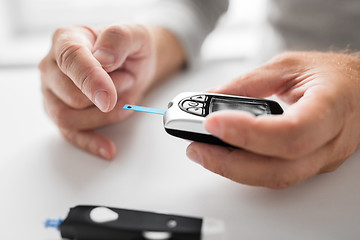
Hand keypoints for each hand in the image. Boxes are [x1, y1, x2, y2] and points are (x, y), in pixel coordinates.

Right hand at [39, 24, 156, 158]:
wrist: (132, 64)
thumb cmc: (128, 49)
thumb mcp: (134, 35)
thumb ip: (118, 38)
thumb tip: (103, 58)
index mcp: (67, 40)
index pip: (70, 60)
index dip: (91, 80)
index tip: (109, 96)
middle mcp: (53, 67)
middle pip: (72, 96)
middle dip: (109, 95)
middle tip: (126, 80)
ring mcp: (54, 93)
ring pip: (69, 118)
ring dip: (105, 115)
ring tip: (123, 99)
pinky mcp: (62, 113)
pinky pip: (70, 134)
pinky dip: (90, 142)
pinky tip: (107, 148)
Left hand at [186, 52, 359, 187]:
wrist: (358, 90)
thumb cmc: (330, 76)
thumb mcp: (288, 66)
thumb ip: (248, 83)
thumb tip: (210, 98)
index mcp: (330, 107)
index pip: (289, 132)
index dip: (248, 133)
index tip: (212, 122)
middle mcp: (329, 142)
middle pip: (279, 168)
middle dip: (229, 162)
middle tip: (196, 147)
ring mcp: (322, 160)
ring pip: (275, 178)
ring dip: (232, 169)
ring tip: (202, 152)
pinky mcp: (310, 166)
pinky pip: (275, 175)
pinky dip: (245, 168)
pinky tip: (225, 156)